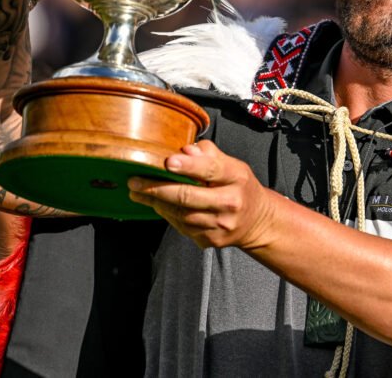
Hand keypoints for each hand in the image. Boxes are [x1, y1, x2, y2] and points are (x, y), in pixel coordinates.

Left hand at [128, 141, 277, 249]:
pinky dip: (167, 215)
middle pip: (188, 196)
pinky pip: (182, 227)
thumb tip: (184, 151)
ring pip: (180, 214)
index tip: (168, 162)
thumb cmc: (239, 186)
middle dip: (157, 189)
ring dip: (156, 203)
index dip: (188, 166)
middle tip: (134, 182)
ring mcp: (220, 225)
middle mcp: (230, 202)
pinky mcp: (211, 240)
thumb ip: (208, 155)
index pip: (211, 169)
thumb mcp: (232, 164)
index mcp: (236, 177)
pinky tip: (157, 205)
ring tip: (138, 192)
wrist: (257, 220)